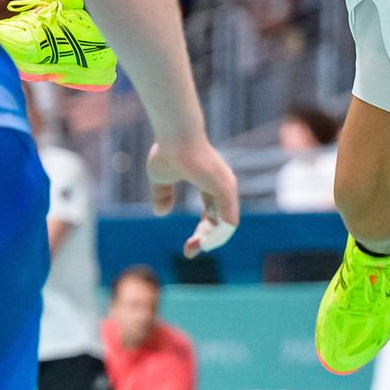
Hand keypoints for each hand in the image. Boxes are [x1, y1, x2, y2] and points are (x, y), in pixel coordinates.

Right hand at [146, 135, 239, 258]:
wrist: (175, 138)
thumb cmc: (168, 152)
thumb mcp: (160, 178)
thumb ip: (162, 194)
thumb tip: (162, 212)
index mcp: (210, 185)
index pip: (212, 216)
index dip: (201, 234)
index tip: (187, 248)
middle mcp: (222, 187)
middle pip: (219, 223)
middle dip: (205, 241)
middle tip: (188, 251)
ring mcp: (226, 187)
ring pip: (226, 225)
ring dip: (211, 241)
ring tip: (194, 249)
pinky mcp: (226, 189)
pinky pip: (229, 222)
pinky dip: (218, 236)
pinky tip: (204, 244)